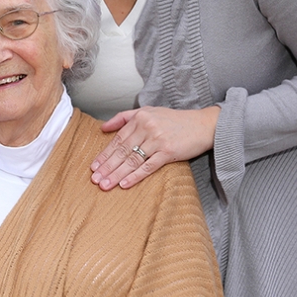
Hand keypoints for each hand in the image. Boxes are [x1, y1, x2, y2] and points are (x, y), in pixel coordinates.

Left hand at [90, 106, 219, 189]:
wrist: (203, 124)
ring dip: (117, 174)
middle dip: (107, 167)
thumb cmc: (174, 120)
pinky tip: (124, 184)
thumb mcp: (149, 111)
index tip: (93, 166)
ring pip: (132, 160)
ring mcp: (158, 140)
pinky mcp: (168, 152)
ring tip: (105, 185)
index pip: (118, 139)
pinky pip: (148, 166)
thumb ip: (124, 117)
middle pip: (122, 151)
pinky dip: (135, 176)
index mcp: (140, 117)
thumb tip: (103, 128)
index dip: (104, 154)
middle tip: (95, 179)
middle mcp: (147, 127)